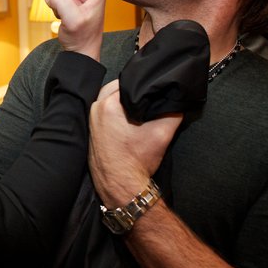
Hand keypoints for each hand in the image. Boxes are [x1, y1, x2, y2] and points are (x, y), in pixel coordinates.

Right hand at [45, 0, 105, 60]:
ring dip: (58, 6)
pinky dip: (57, 8)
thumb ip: (60, 2)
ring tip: (69, 17)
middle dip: (60, 3)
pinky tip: (66, 17)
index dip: (64, 1)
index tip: (75, 14)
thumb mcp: (72, 20)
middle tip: (70, 16)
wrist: (81, 50)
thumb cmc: (81, 37)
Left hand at [88, 79, 182, 206]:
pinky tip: (129, 119)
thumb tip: (176, 97)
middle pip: (117, 88)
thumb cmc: (138, 160)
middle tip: (149, 98)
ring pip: (110, 99)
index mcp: (108, 104)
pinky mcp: (91, 130)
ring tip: (141, 108)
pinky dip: (116, 111)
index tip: (154, 88)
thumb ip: (172, 110)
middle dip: (133, 91)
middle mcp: (95, 109)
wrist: (122, 187)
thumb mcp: (162, 132)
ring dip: (124, 101)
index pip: (129, 81)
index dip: (144, 83)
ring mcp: (90, 120)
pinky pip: (104, 112)